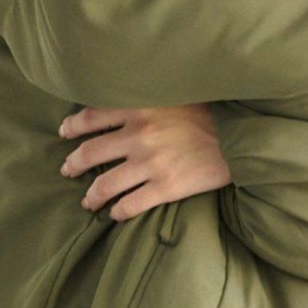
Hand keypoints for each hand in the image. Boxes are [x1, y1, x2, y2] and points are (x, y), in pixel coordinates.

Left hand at [58, 103, 231, 220]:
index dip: (73, 126)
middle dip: (73, 164)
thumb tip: (126, 96)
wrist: (242, 137)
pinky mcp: (166, 188)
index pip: (92, 116)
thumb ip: (149, 96)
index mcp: (139, 107)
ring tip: (88, 201)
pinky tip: (115, 215)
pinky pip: (130, 205)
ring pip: (105, 184)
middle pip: (90, 152)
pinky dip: (118, 212)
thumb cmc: (213, 113)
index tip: (65, 132)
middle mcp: (139, 135)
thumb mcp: (176, 93)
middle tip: (68, 170)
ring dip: (91, 195)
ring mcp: (150, 163)